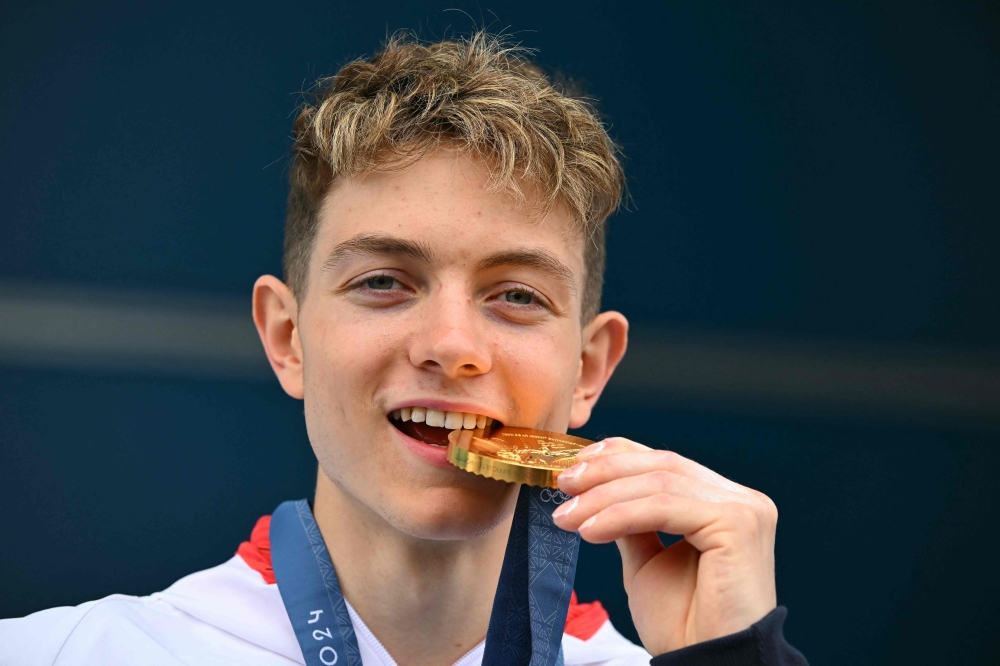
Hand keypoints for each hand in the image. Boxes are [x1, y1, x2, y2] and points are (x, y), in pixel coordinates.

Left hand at [553, 437, 777, 655]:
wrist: (706, 665)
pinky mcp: (738, 524)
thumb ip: (631, 522)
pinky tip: (590, 531)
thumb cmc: (683, 624)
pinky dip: (621, 515)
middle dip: (605, 472)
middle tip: (562, 484)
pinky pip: (665, 508)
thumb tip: (596, 491)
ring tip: (567, 516)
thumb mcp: (647, 561)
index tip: (574, 463)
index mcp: (722, 502)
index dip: (618, 454)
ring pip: (659, 483)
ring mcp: (744, 509)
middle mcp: (740, 500)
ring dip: (604, 497)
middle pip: (662, 465)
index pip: (666, 462)